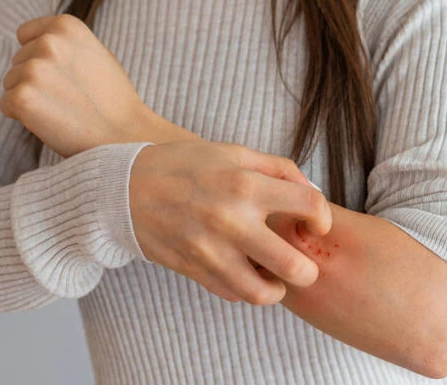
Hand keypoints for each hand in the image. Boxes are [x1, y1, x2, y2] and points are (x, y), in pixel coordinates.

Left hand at [0, 14, 162, 156]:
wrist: (125, 136)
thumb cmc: (114, 99)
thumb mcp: (96, 53)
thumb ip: (66, 44)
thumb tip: (36, 42)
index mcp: (66, 26)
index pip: (25, 34)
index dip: (40, 56)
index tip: (61, 74)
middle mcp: (48, 42)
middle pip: (18, 60)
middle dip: (35, 78)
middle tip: (69, 97)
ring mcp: (34, 70)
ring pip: (10, 82)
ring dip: (30, 97)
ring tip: (63, 109)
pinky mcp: (22, 97)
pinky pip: (6, 104)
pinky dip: (23, 116)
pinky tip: (51, 121)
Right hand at [129, 140, 330, 304]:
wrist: (124, 187)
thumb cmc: (184, 164)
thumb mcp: (233, 152)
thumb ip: (278, 169)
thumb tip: (312, 191)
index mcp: (246, 185)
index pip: (309, 207)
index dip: (322, 218)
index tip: (316, 224)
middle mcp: (231, 222)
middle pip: (293, 266)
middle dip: (308, 269)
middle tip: (303, 262)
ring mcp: (210, 251)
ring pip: (262, 294)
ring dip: (277, 289)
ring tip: (274, 275)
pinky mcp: (193, 270)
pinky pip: (232, 294)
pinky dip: (245, 288)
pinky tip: (245, 271)